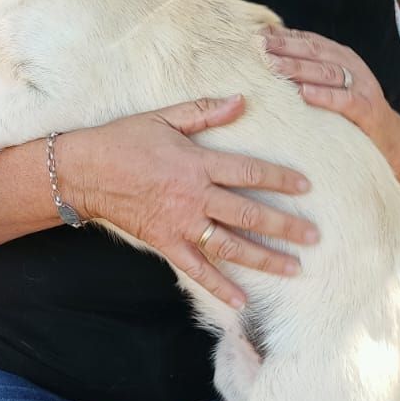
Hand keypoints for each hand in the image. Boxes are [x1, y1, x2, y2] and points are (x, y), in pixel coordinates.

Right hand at [61, 95, 317, 311]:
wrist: (85, 171)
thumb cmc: (124, 139)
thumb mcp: (164, 117)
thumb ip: (205, 111)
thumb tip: (241, 100)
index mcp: (197, 163)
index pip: (250, 171)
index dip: (280, 178)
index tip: (306, 186)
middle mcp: (195, 197)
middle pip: (249, 213)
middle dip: (285, 225)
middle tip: (314, 235)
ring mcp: (181, 224)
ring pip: (231, 245)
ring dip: (265, 258)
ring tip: (294, 267)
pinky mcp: (166, 243)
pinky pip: (197, 269)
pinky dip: (219, 286)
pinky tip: (242, 300)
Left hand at [263, 28, 399, 170]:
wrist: (392, 141)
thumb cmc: (352, 112)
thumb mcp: (332, 86)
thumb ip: (308, 71)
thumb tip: (271, 55)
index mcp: (342, 57)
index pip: (310, 40)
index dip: (285, 35)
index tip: (258, 33)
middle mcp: (353, 67)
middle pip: (315, 52)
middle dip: (286, 47)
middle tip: (259, 46)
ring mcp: (363, 87)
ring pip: (327, 72)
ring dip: (298, 68)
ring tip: (273, 65)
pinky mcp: (369, 111)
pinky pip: (345, 101)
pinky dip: (325, 96)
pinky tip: (304, 93)